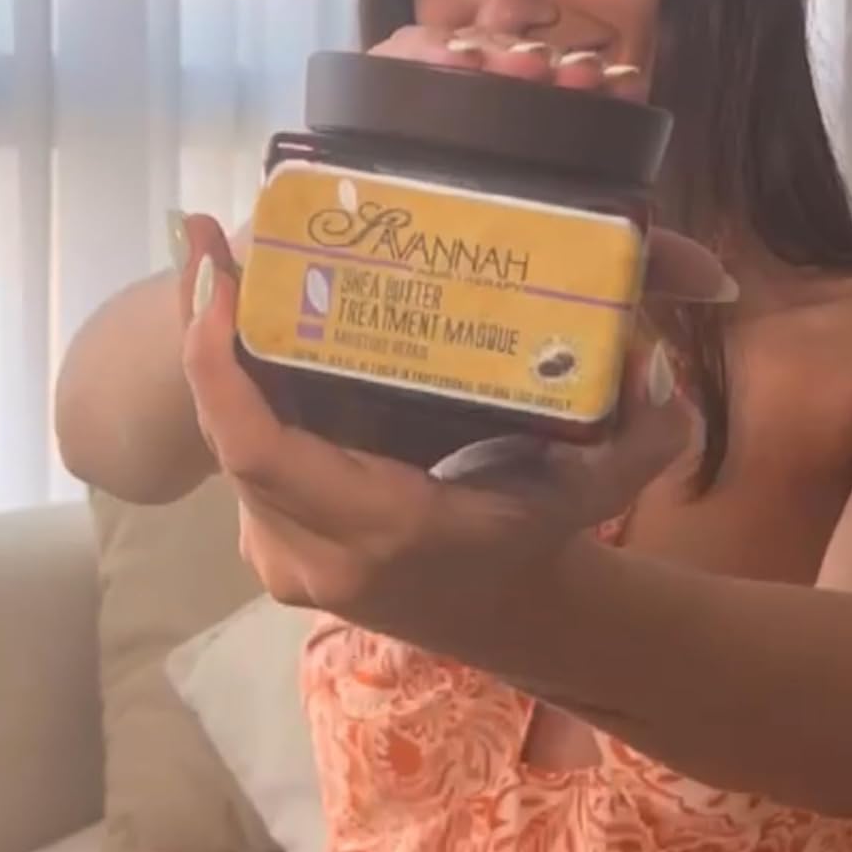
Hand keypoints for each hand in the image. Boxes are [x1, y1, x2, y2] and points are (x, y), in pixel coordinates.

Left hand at [170, 27, 729, 648]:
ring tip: (209, 256)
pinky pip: (235, 456)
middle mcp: (309, 553)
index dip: (220, 367)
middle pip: (225, 434)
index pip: (261, 451)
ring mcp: (280, 556)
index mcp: (377, 529)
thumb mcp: (596, 489)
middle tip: (202, 235)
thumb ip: (643, 435)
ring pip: (222, 443)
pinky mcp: (269, 545)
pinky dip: (226, 388)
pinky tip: (227, 317)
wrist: (501, 616)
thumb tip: (650, 361)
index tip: (218, 279)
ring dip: (208, 352)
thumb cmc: (537, 541)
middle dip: (201, 330)